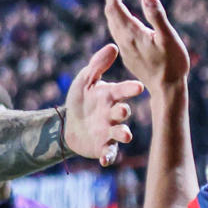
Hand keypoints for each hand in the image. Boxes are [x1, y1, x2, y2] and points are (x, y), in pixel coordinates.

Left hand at [61, 43, 143, 164]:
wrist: (68, 124)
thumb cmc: (81, 100)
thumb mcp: (85, 80)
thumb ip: (97, 64)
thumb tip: (113, 46)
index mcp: (110, 96)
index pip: (122, 90)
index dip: (130, 89)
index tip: (138, 87)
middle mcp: (113, 114)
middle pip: (122, 112)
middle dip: (123, 111)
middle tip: (123, 110)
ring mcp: (109, 131)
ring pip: (120, 133)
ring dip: (123, 133)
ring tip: (125, 134)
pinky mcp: (103, 146)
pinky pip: (108, 152)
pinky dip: (108, 157)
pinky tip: (104, 160)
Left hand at [102, 0, 189, 92]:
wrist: (166, 89)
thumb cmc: (172, 63)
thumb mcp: (168, 38)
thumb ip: (157, 16)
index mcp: (131, 33)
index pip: (115, 6)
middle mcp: (123, 39)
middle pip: (111, 12)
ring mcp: (124, 47)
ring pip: (113, 21)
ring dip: (115, 4)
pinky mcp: (128, 53)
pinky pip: (118, 30)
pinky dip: (119, 16)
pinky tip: (126, 14)